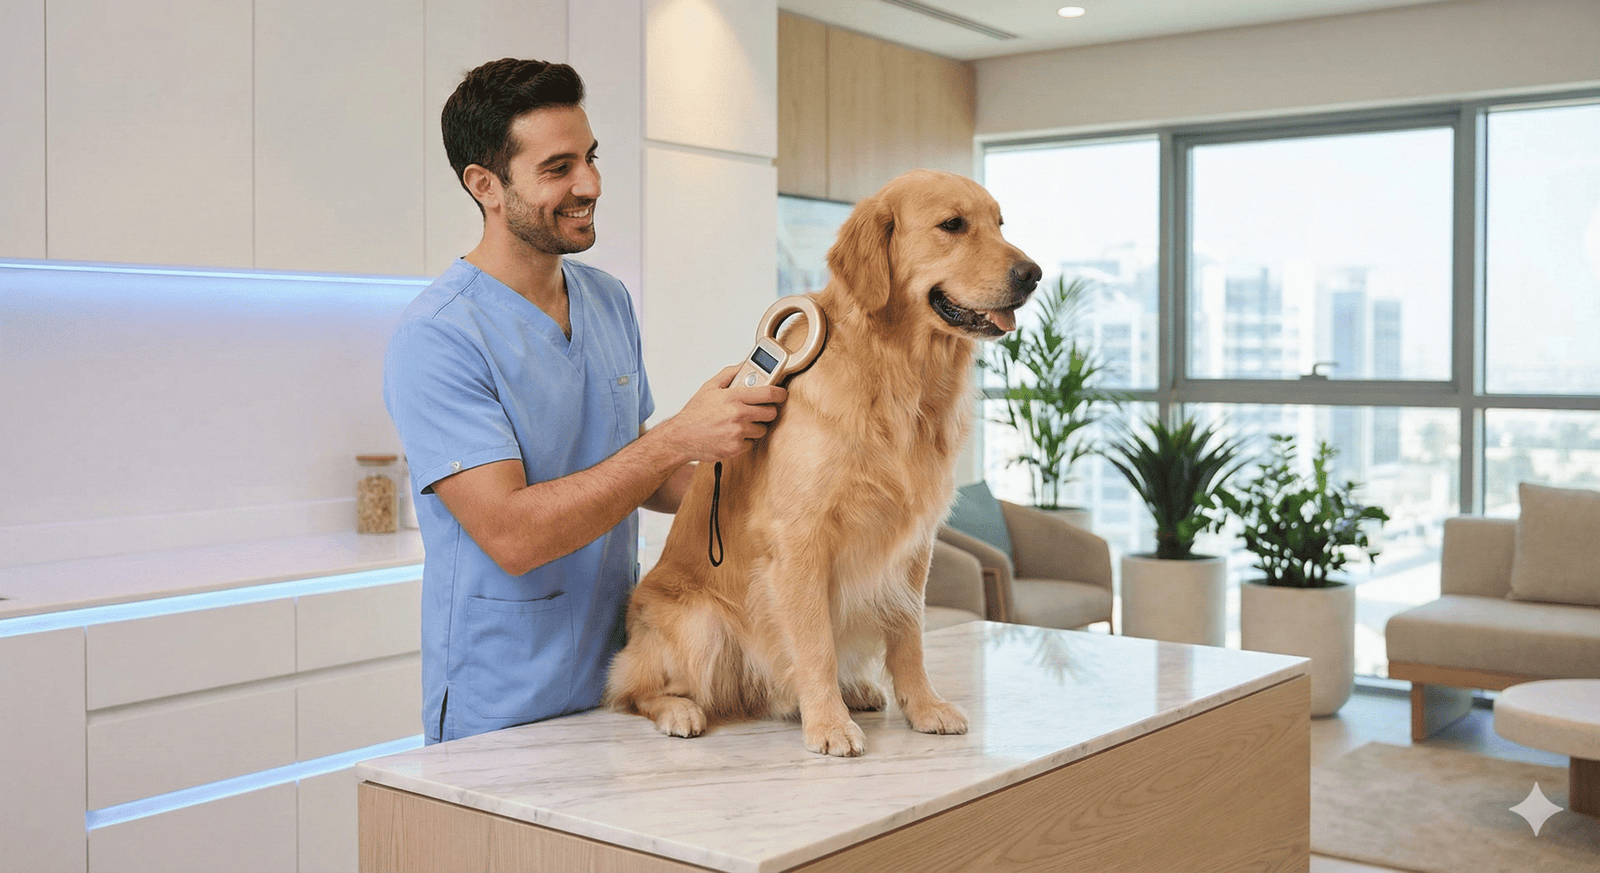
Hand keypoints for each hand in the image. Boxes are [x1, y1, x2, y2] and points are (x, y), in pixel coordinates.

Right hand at [654, 366, 787, 462]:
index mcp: (733, 397)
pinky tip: (732, 434)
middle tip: (758, 409)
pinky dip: (745, 439)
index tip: (782, 394)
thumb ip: (729, 374)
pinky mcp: (736, 447)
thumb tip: (745, 365)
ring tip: (740, 423)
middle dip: (767, 410)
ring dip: (755, 426)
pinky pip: (752, 442)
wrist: (681, 437)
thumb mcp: (709, 387)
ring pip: (762, 429)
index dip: (780, 393)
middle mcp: (737, 414)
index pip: (768, 392)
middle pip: (770, 412)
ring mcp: (738, 432)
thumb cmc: (694, 413)